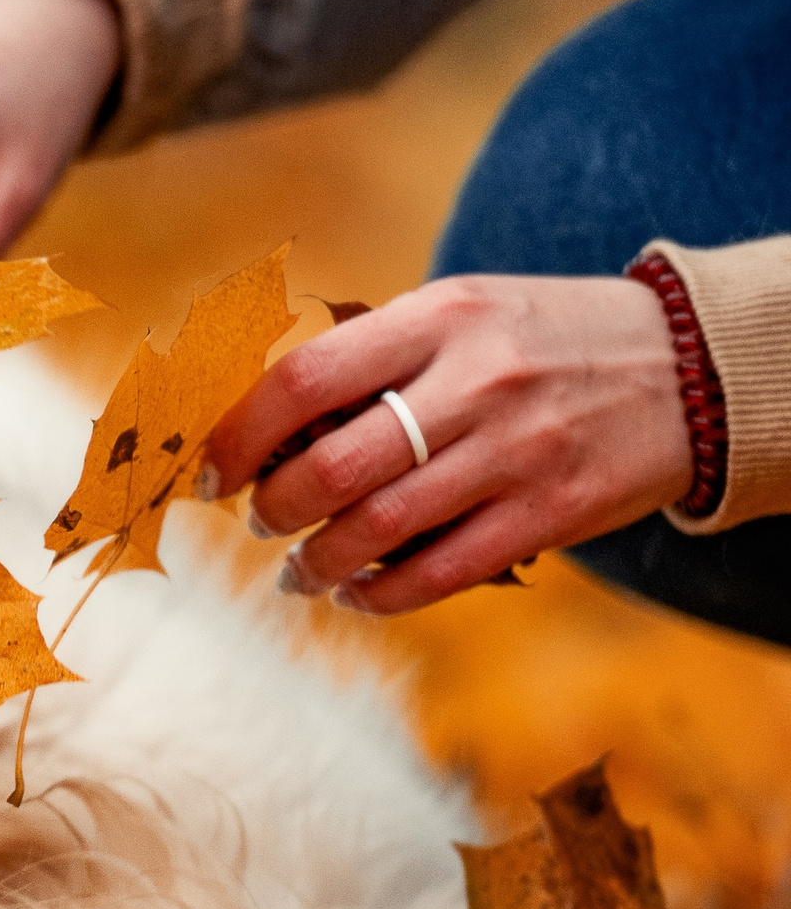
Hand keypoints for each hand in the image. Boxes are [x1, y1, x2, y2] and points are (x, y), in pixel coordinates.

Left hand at [201, 275, 694, 614]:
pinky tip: (357, 593)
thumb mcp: (462, 314)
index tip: (215, 470)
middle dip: (273, 509)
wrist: (693, 367)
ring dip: (316, 562)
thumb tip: (261, 426)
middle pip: (331, 468)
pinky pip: (438, 573)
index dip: (239, 436)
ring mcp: (517, 452)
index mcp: (441, 319)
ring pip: (377, 530)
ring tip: (299, 569)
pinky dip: (379, 594)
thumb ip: (373, 359)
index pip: (304, 379)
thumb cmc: (541, 343)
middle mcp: (476, 383)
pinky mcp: (550, 513)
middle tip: (261, 520)